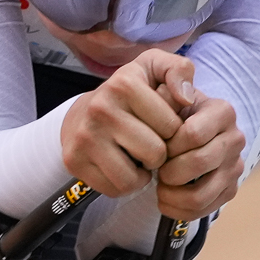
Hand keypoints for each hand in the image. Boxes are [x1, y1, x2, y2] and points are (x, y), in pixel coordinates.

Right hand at [61, 50, 193, 197]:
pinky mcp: (73, 160)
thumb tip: (186, 99)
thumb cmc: (128, 96)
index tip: (158, 123)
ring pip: (134, 178)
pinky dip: (122, 184)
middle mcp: (100, 108)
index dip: (172, 131)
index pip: (172, 127)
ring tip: (134, 156)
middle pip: (155, 154)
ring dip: (141, 174)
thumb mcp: (154, 70)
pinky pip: (114, 189)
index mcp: (123, 84)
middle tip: (146, 143)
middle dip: (158, 154)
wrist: (81, 115)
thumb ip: (179, 70)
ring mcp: (84, 136)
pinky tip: (118, 166)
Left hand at [154, 89, 244, 218]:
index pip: (193, 134)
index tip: (156, 142)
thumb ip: (171, 74)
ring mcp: (235, 167)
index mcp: (222, 111)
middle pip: (198, 163)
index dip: (168, 143)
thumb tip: (183, 97)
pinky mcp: (230, 190)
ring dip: (171, 194)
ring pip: (200, 194)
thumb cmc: (165, 107)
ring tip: (159, 184)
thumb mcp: (163, 80)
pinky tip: (164, 199)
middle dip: (169, 169)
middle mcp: (235, 139)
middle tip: (156, 167)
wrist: (174, 128)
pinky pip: (203, 211)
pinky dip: (177, 210)